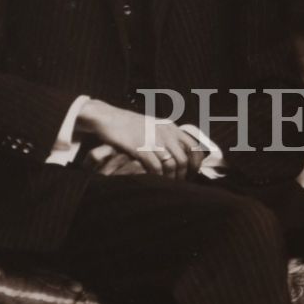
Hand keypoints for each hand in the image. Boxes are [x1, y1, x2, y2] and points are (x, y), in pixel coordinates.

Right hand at [78, 101, 206, 179]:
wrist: (108, 118)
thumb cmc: (130, 126)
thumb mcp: (153, 127)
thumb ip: (167, 138)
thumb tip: (180, 157)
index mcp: (171, 127)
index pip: (194, 146)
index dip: (196, 164)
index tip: (191, 174)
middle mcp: (165, 132)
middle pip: (183, 159)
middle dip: (183, 175)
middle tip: (178, 184)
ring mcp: (153, 139)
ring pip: (171, 165)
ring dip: (170, 179)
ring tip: (167, 186)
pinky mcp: (140, 147)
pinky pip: (155, 167)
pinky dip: (157, 177)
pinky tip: (154, 181)